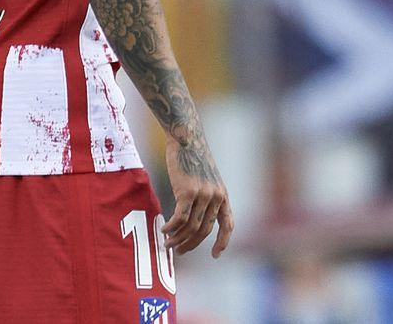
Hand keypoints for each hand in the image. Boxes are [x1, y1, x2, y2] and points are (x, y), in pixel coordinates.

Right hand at [160, 134, 233, 258]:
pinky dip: (171, 227)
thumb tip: (194, 219)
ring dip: (178, 239)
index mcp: (223, 195)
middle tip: (178, 251)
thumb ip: (206, 197)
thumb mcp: (207, 178)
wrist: (186, 138)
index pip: (228, 225)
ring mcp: (202, 195)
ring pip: (190, 227)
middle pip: (204, 231)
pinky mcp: (187, 191)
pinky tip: (164, 230)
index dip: (222, 242)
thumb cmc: (193, 156)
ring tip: (167, 243)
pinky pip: (179, 218)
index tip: (215, 255)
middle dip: (191, 244)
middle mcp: (216, 197)